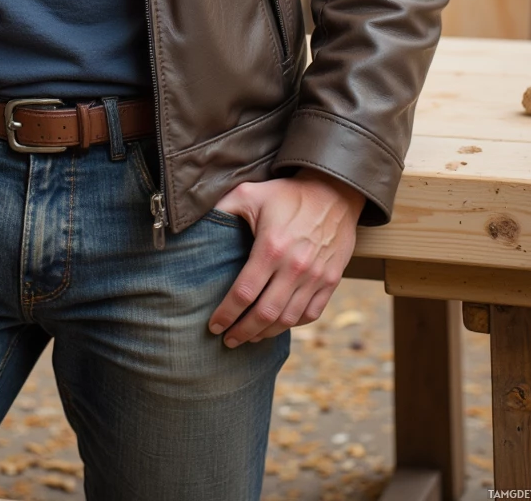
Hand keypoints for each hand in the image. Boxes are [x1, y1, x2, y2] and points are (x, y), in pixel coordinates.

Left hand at [207, 170, 363, 346]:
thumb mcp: (250, 193)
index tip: (213, 326)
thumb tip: (195, 222)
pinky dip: (292, 324)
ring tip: (249, 336)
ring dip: (265, 333)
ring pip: (287, 319)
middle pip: (264, 314)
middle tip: (228, 340)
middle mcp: (294, 267)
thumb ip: (223, 209)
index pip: (243, 293)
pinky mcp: (331, 281)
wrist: (335, 191)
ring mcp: (315, 277)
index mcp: (271, 248)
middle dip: (242, 332)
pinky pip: (310, 314)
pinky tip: (278, 324)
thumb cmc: (288, 194)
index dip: (226, 314)